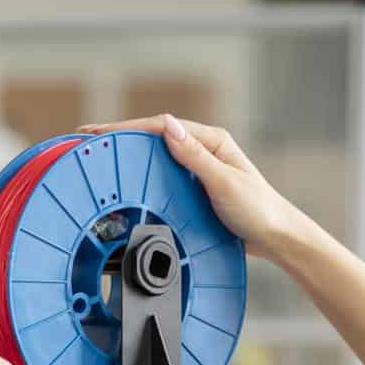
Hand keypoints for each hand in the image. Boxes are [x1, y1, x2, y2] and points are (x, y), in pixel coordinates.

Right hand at [78, 115, 298, 259]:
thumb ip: (195, 156)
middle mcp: (203, 150)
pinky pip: (163, 178)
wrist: (276, 238)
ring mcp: (198, 170)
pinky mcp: (195, 190)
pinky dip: (142, 177)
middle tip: (87, 142)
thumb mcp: (224, 183)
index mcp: (211, 140)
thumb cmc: (258, 210)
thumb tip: (168, 127)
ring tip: (99, 158)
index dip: (126, 128)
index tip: (98, 132)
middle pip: (154, 138)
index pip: (161, 128)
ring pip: (156, 158)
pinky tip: (125, 182)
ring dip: (129, 156)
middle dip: (120, 138)